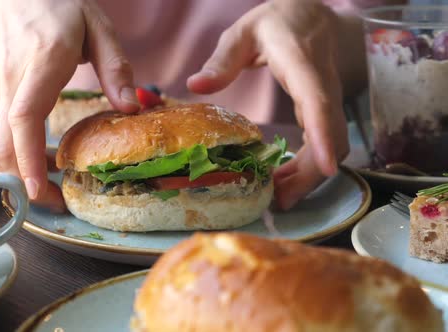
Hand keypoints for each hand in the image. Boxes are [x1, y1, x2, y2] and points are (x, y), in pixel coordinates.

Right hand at [0, 0, 139, 211]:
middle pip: (4, 144)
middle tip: (56, 202)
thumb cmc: (58, 6)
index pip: (26, 119)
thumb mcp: (97, 26)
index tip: (40, 191)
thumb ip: (115, 67)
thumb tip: (130, 108)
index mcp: (42, 64)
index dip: (30, 159)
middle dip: (24, 181)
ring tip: (49, 185)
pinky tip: (38, 160)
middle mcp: (13, 82)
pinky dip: (12, 156)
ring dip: (16, 172)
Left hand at [187, 0, 348, 209]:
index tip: (324, 169)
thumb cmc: (278, 22)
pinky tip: (283, 180)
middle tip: (279, 201)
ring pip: (331, 146)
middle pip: (331, 137)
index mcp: (304, 65)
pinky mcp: (322, 112)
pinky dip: (307, 167)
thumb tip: (195, 85)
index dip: (323, 137)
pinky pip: (322, 145)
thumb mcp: (244, 32)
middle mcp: (323, 87)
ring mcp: (327, 102)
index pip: (320, 103)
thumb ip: (222, 59)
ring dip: (309, 176)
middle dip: (311, 174)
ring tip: (278, 197)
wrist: (311, 15)